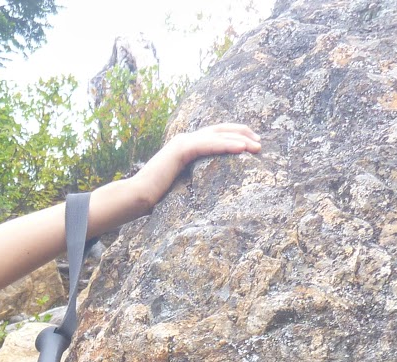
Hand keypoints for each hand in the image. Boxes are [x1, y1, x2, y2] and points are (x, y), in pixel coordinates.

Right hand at [134, 123, 260, 208]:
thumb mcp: (179, 186)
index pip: (214, 135)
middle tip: (260, 142)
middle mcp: (184, 139)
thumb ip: (191, 180)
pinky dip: (227, 145)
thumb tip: (206, 193)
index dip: (234, 136)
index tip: (251, 145)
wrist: (135, 198)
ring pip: (218, 135)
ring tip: (257, 146)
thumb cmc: (154, 198)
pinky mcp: (181, 149)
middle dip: (243, 133)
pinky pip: (209, 144)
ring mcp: (182, 142)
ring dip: (240, 139)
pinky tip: (242, 148)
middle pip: (220, 129)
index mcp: (184, 146)